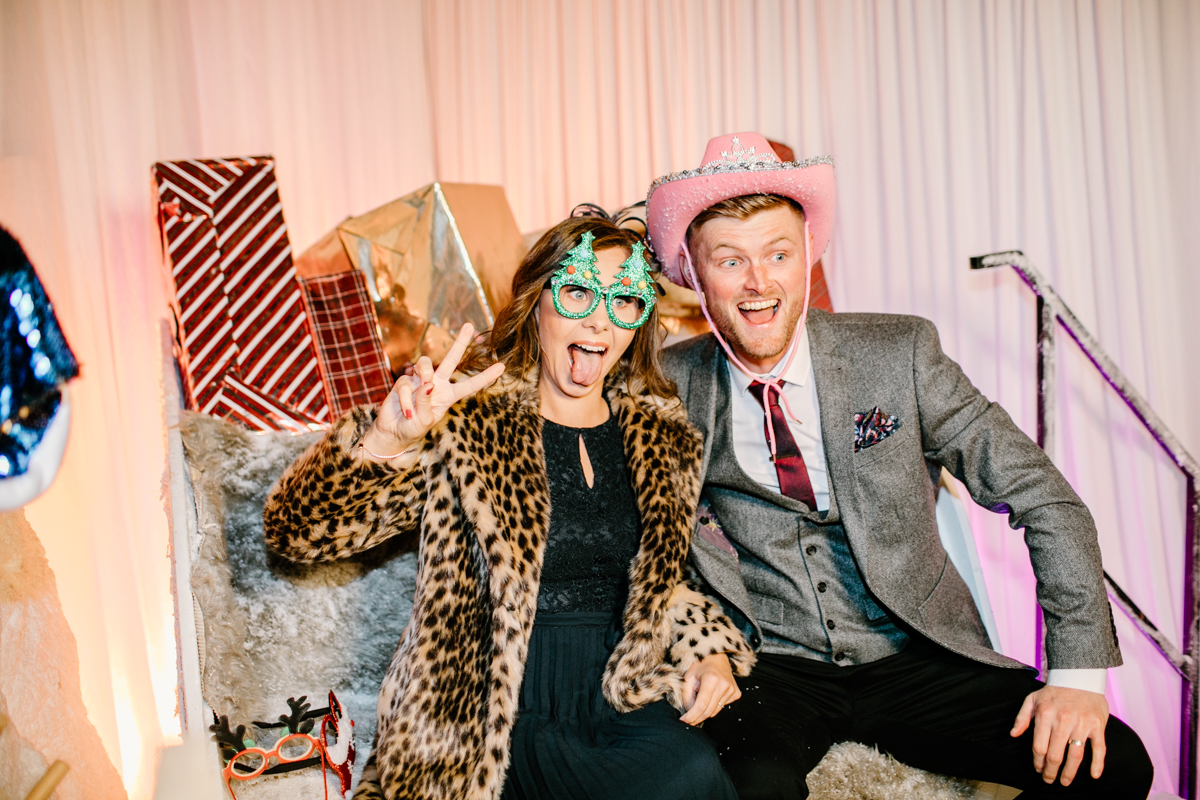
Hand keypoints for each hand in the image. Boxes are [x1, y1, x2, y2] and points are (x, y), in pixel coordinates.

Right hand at [363, 323, 503, 458]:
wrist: (393, 432)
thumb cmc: (413, 429)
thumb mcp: (424, 421)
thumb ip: (426, 403)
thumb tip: (427, 384)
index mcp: (448, 396)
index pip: (470, 385)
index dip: (485, 377)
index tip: (502, 366)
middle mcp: (436, 385)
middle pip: (451, 359)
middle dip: (460, 342)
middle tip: (469, 325)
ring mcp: (419, 381)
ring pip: (425, 363)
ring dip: (424, 374)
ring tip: (423, 388)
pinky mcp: (404, 381)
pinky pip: (406, 382)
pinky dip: (406, 399)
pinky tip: (406, 411)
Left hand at [679, 653, 740, 725]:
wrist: (717, 656)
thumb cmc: (700, 665)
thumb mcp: (689, 677)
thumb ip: (687, 696)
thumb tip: (689, 712)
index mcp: (711, 679)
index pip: (701, 705)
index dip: (691, 716)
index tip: (683, 721)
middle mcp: (724, 685)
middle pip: (708, 711)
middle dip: (696, 718)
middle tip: (687, 720)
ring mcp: (732, 690)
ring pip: (715, 711)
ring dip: (704, 712)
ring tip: (697, 703)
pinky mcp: (736, 693)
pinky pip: (722, 707)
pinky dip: (713, 706)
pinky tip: (710, 696)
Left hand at [1010, 684, 1108, 786]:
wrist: (1079, 676)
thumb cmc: (1054, 691)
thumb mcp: (1032, 699)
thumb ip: (1022, 717)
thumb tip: (1013, 734)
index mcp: (1045, 715)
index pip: (1039, 746)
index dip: (1037, 761)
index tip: (1038, 769)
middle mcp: (1063, 720)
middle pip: (1055, 754)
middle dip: (1050, 771)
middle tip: (1049, 780)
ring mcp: (1082, 724)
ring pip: (1075, 755)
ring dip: (1069, 772)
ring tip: (1065, 781)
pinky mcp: (1097, 726)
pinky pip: (1099, 748)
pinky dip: (1097, 764)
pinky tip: (1093, 775)